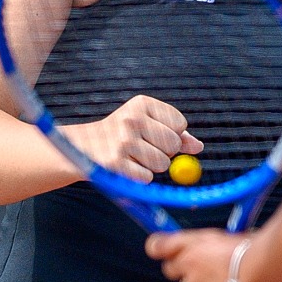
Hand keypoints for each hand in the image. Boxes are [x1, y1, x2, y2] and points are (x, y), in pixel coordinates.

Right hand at [62, 95, 202, 181]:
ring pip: (162, 164)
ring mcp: (122, 141)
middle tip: (143, 148)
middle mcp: (131, 119)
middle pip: (173, 145)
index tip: (153, 133)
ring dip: (152, 166)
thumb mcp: (147, 125)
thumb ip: (175, 134)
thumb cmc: (122, 135)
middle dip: (164, 152)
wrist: (83, 147)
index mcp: (141, 103)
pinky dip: (140, 177)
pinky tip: (125, 167)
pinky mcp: (115, 163)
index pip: (180, 123)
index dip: (172, 134)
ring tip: (133, 157)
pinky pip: (147, 178)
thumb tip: (198, 147)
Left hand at [147, 230, 246, 281]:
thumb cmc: (250, 250)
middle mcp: (186, 264)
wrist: (261, 270)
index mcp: (191, 243)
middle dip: (183, 270)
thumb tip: (204, 246)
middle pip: (170, 270)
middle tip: (205, 269)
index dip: (158, 247)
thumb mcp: (226, 236)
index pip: (158, 246)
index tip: (160, 248)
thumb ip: (206, 243)